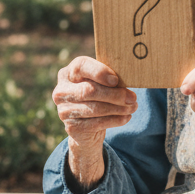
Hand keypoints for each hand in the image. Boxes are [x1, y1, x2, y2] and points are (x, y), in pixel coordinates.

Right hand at [52, 56, 136, 191]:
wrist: (86, 126)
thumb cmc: (98, 96)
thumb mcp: (101, 84)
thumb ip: (109, 79)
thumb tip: (130, 77)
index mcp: (68, 73)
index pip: (80, 66)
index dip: (99, 72)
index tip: (116, 80)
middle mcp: (61, 91)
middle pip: (89, 90)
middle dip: (114, 95)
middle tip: (132, 97)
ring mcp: (63, 110)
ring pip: (95, 108)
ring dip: (118, 108)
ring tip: (133, 107)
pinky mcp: (70, 127)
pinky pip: (96, 123)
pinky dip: (115, 120)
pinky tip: (126, 117)